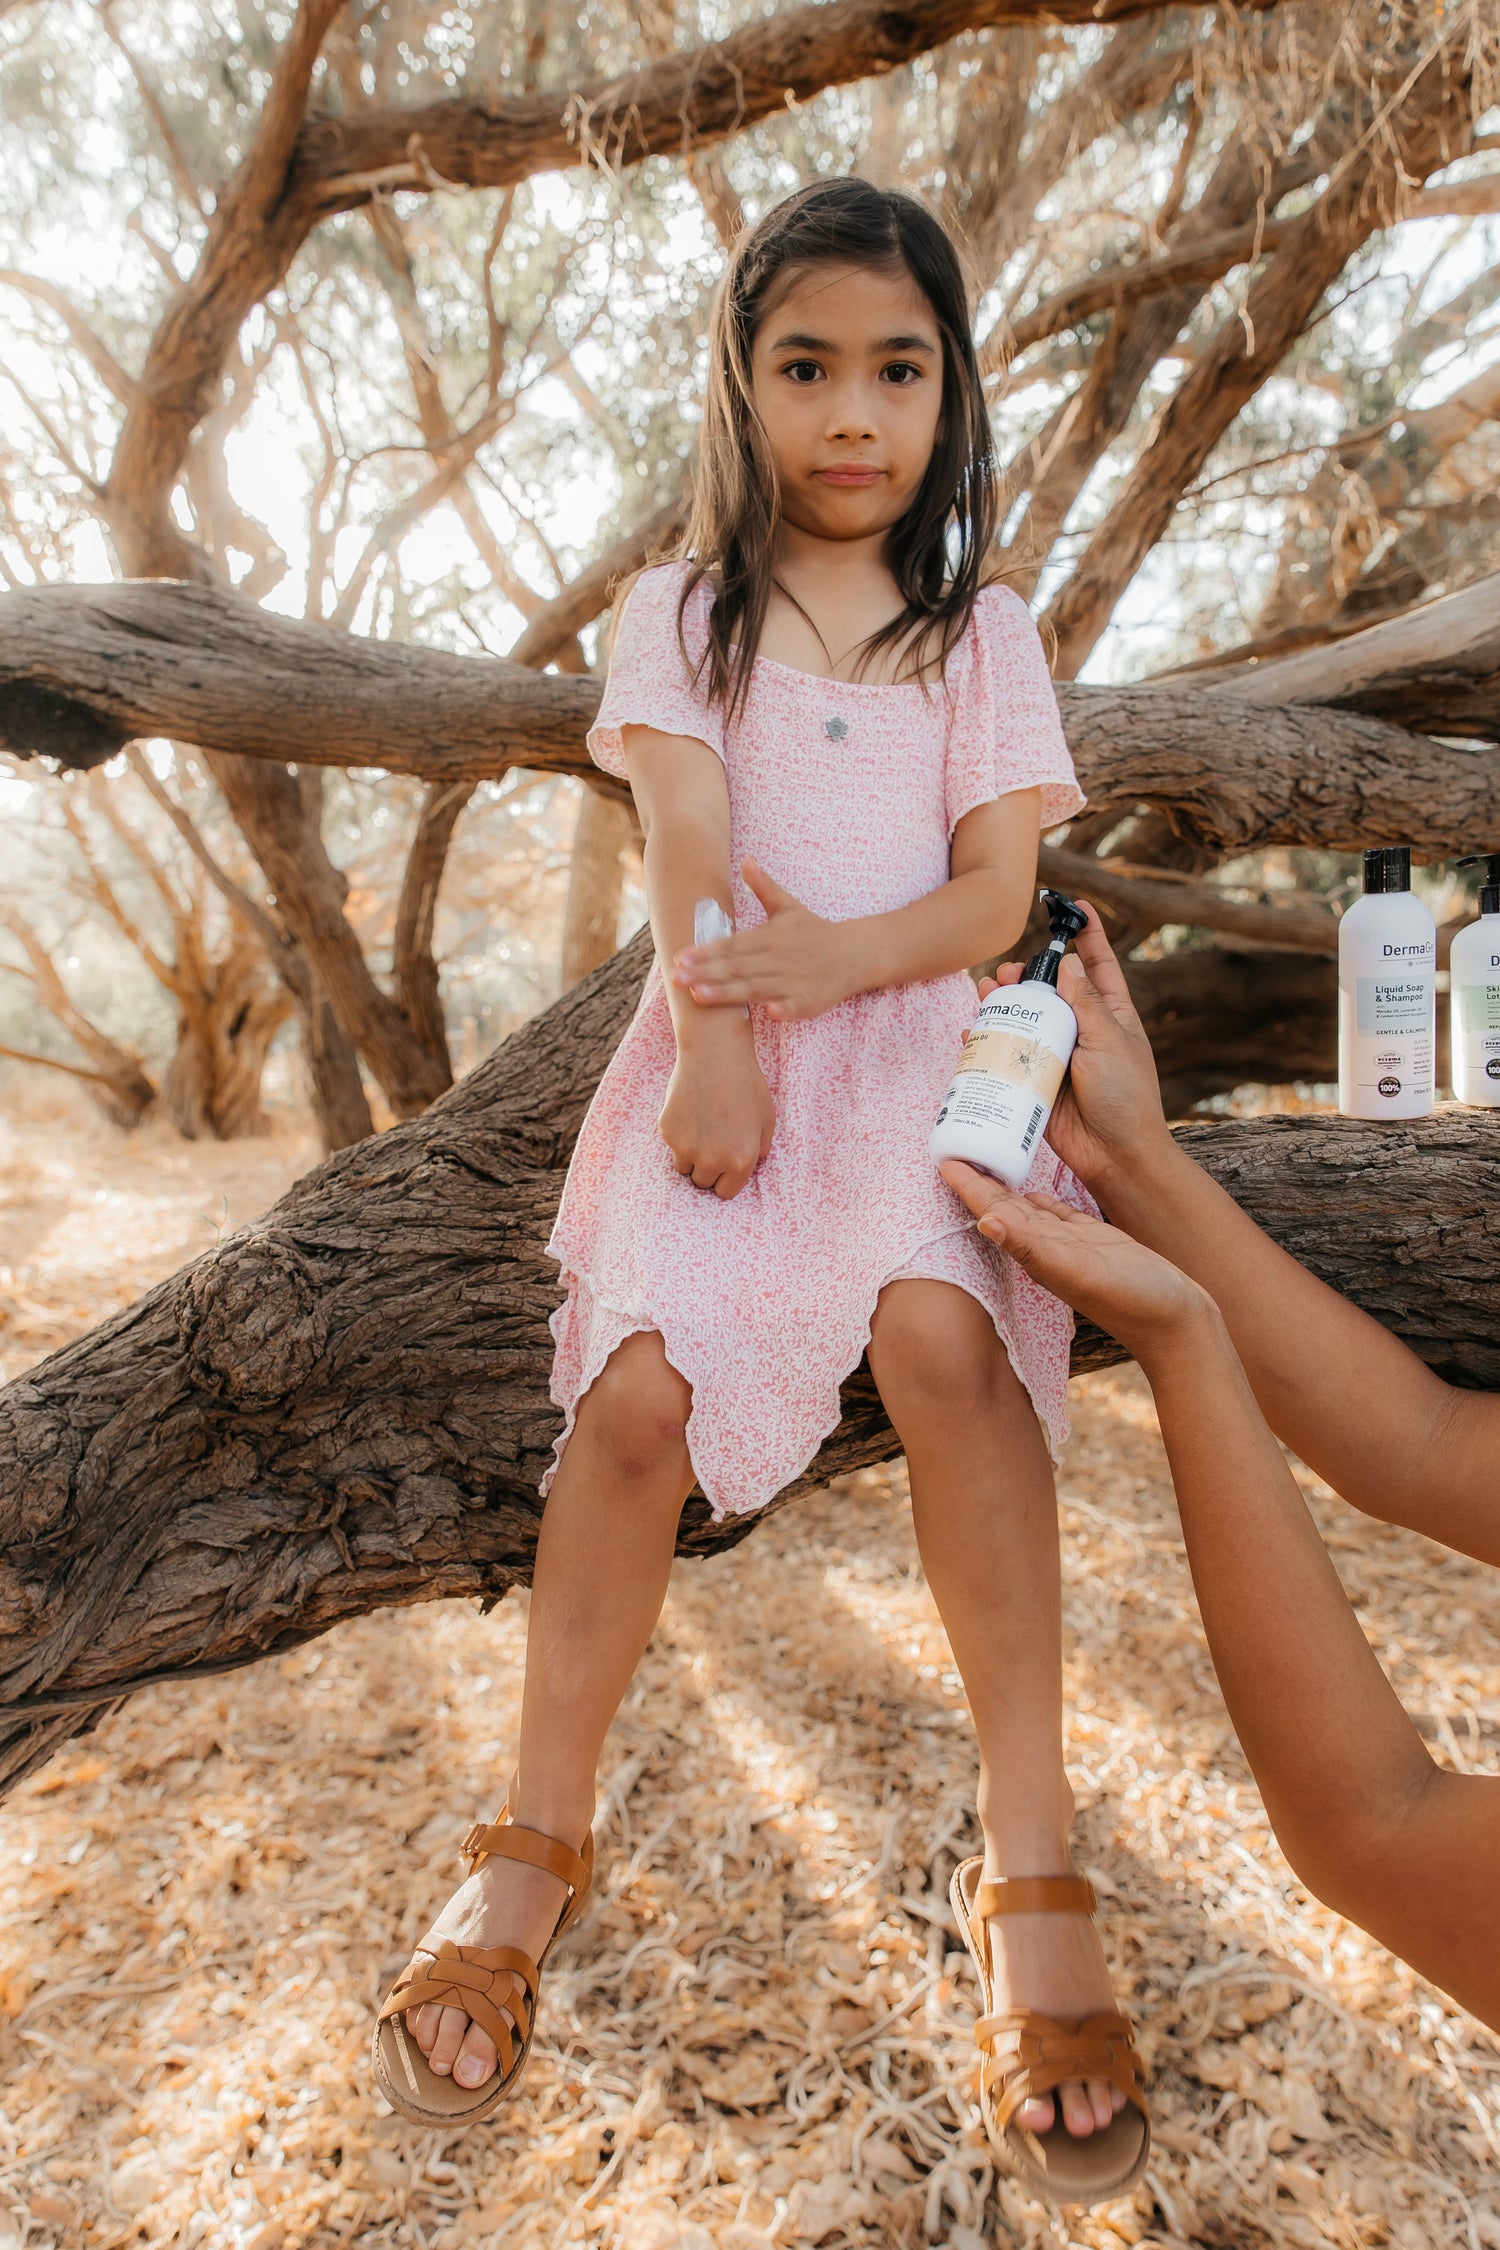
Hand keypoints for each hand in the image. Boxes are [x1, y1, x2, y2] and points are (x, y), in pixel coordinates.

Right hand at [659, 1034, 775, 1198]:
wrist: (716, 1054)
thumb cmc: (746, 1085)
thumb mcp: (767, 1121)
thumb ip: (760, 1151)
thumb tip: (750, 1169)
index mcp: (741, 1162)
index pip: (725, 1193)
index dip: (725, 1178)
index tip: (723, 1166)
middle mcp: (713, 1160)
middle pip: (703, 1182)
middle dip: (707, 1167)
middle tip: (712, 1141)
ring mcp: (687, 1147)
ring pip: (684, 1167)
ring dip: (690, 1155)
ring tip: (701, 1126)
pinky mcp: (668, 1132)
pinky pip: (671, 1146)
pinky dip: (678, 1135)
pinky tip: (690, 1111)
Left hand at [672, 859, 856, 1019]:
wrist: (856, 952)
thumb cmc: (815, 931)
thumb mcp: (788, 907)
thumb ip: (764, 888)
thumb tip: (745, 860)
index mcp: (769, 937)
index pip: (731, 945)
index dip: (705, 952)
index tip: (679, 958)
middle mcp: (779, 958)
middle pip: (737, 967)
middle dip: (706, 973)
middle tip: (676, 979)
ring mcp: (795, 980)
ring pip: (756, 988)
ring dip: (728, 993)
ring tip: (699, 996)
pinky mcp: (810, 1000)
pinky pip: (795, 1006)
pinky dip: (783, 1010)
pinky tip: (767, 1014)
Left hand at [939, 1165, 1211, 1354]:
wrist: (1176, 1324)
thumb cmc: (1130, 1299)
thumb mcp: (1078, 1270)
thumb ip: (1032, 1247)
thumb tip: (984, 1222)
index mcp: (1035, 1250)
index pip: (991, 1210)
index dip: (967, 1184)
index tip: (942, 1154)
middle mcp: (1044, 1246)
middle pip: (1000, 1203)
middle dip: (976, 1176)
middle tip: (956, 1139)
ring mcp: (1067, 1243)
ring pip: (1025, 1205)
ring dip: (1002, 1182)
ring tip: (985, 1152)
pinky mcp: (1092, 1239)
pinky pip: (1055, 1211)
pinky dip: (1037, 1194)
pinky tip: (1029, 1184)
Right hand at [984, 901, 1169, 1190]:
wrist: (1114, 1156)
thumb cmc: (1125, 1098)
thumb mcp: (1109, 1043)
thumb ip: (1086, 1003)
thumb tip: (1067, 963)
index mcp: (1109, 1015)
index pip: (1099, 964)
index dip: (1089, 934)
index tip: (1076, 906)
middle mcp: (1080, 1030)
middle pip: (1048, 989)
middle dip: (1026, 973)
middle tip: (1009, 973)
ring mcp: (1055, 1055)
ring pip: (1023, 1019)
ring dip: (1002, 1003)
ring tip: (986, 993)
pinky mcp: (1034, 1080)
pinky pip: (1006, 1055)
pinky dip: (987, 1042)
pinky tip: (971, 1033)